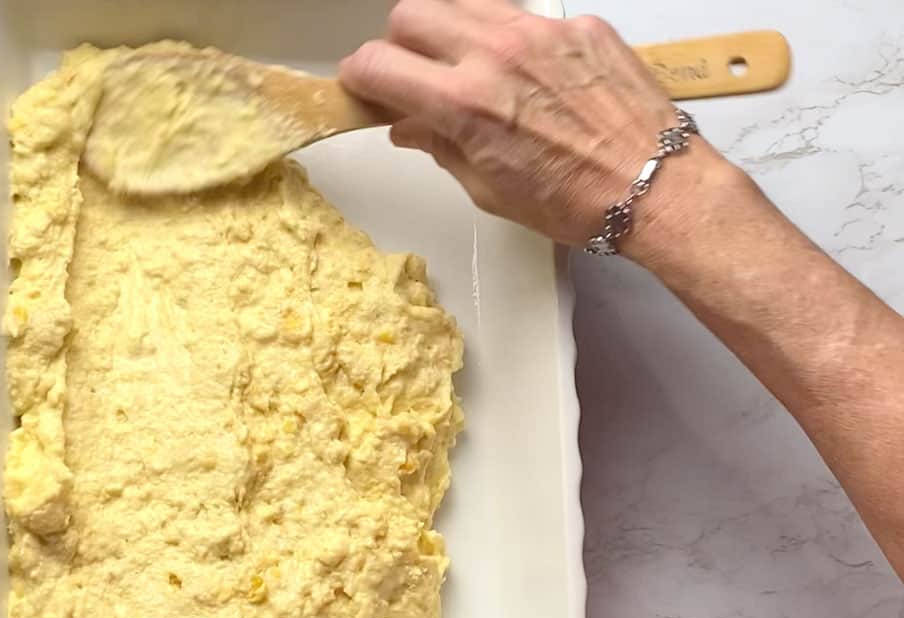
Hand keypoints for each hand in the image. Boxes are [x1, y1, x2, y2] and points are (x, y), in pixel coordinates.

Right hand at [338, 0, 725, 247]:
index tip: (362, 88)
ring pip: (464, 2)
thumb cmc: (575, 202)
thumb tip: (409, 127)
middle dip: (399, 46)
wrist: (655, 187)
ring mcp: (539, 32)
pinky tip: (528, 76)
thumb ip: (440, 146)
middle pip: (411, 14)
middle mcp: (496, 53)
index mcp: (464, 102)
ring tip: (467, 68)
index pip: (377, 63)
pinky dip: (510, 40)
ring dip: (450, 31)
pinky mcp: (578, 26)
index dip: (358, 77)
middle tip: (413, 78)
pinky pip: (523, 16)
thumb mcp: (488, 189)